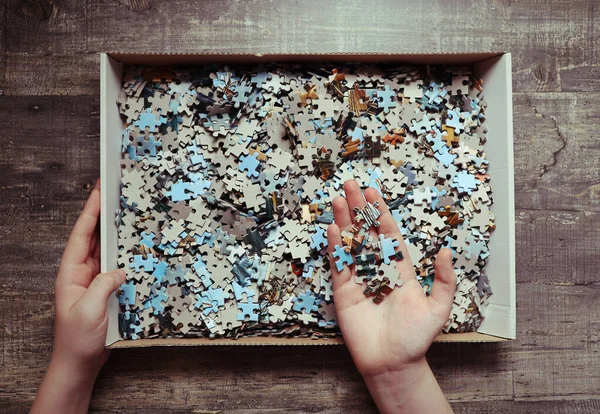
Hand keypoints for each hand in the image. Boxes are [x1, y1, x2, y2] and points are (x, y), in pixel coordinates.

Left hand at [31, 179, 124, 413]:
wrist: (79, 362)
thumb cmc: (77, 340)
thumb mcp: (90, 310)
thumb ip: (104, 285)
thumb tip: (119, 270)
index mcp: (70, 274)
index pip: (80, 236)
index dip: (90, 212)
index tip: (99, 191)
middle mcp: (81, 273)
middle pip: (92, 237)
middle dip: (102, 215)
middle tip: (114, 194)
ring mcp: (94, 281)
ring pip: (105, 250)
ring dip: (114, 233)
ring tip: (125, 213)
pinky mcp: (105, 290)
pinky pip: (115, 267)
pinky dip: (124, 254)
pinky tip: (133, 247)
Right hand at [327, 180, 455, 412]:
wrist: (392, 363)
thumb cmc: (416, 338)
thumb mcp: (438, 308)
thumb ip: (444, 280)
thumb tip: (446, 250)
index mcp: (400, 268)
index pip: (388, 233)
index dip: (380, 212)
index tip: (374, 192)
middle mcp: (378, 268)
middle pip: (365, 232)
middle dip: (358, 208)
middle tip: (350, 184)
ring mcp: (359, 278)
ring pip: (350, 243)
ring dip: (344, 221)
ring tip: (338, 198)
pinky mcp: (344, 291)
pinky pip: (339, 265)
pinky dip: (336, 247)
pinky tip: (334, 228)